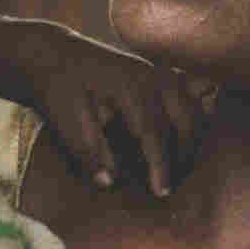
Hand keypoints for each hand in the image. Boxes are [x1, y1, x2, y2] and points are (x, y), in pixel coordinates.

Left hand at [28, 33, 206, 197]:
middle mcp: (150, 75)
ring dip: (195, 136)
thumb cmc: (57, 89)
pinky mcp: (159, 75)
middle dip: (186, 152)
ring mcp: (158, 72)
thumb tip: (109, 183)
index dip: (160, 165)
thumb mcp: (64, 120)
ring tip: (184, 167)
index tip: (162, 193)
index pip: (153, 130)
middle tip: (177, 183)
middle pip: (187, 116)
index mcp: (127, 85)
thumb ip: (87, 152)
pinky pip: (192, 93)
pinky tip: (191, 141)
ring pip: (194, 104)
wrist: (53, 55)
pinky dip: (196, 114)